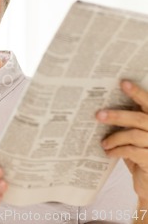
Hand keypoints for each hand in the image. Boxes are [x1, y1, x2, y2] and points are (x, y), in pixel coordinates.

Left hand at [96, 80, 147, 204]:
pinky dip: (117, 150)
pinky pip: (132, 151)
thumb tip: (103, 109)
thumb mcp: (135, 136)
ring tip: (103, 143)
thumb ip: (129, 123)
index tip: (123, 83)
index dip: (137, 92)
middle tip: (98, 115)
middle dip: (117, 115)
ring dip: (114, 138)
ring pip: (134, 135)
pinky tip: (109, 152)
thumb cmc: (140, 154)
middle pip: (140, 118)